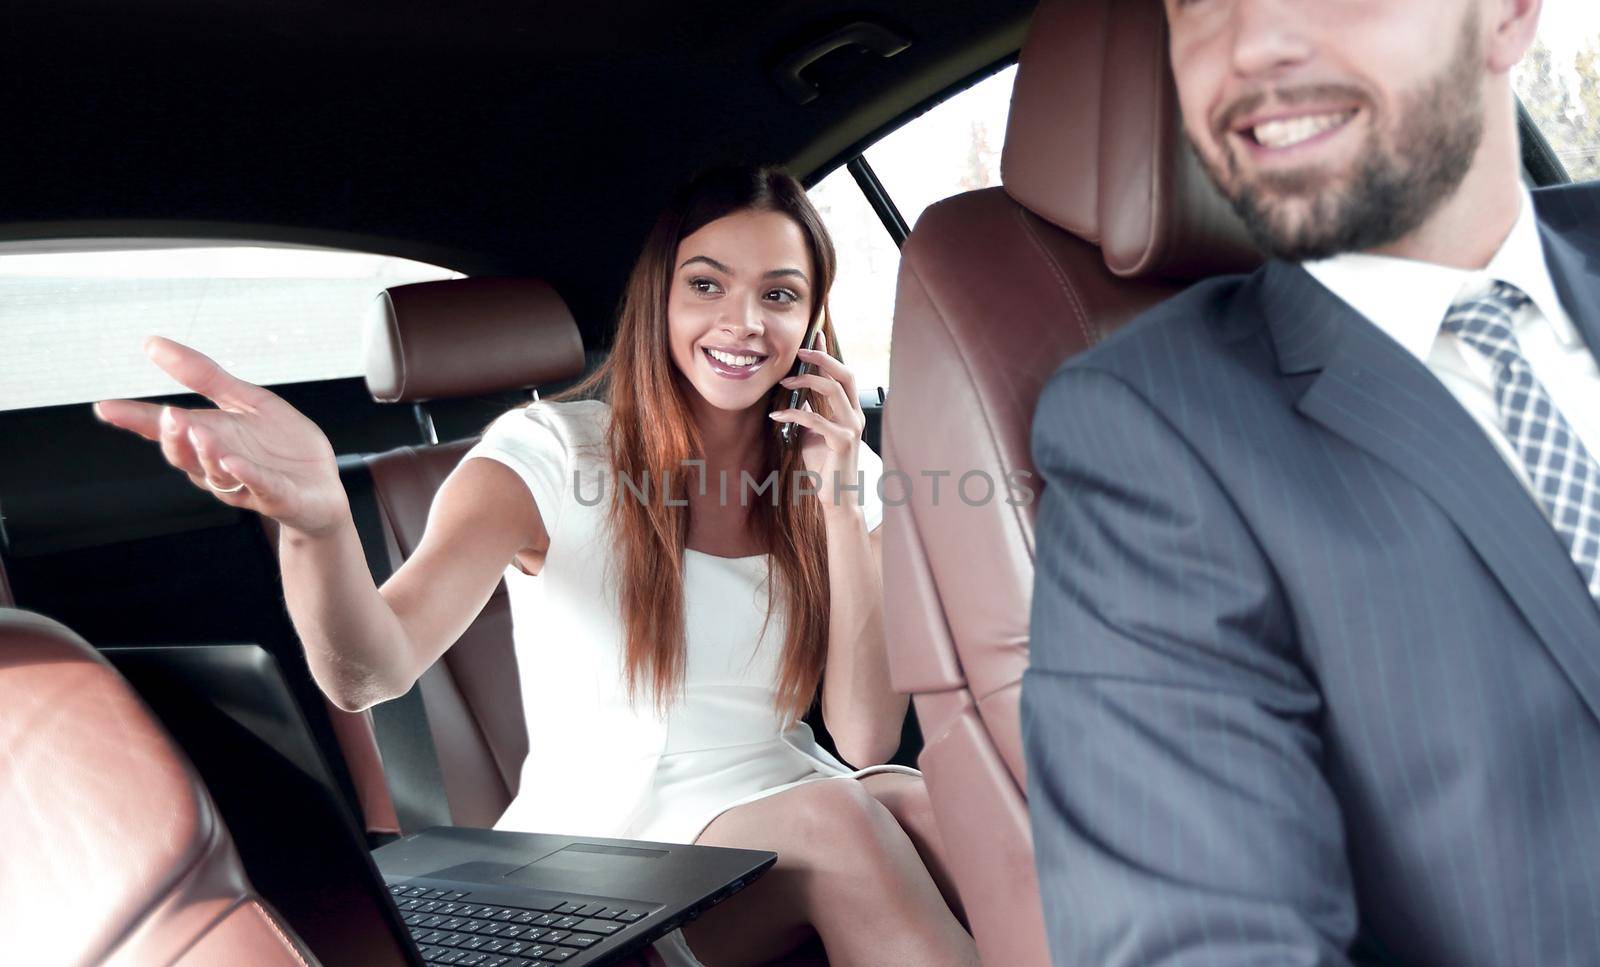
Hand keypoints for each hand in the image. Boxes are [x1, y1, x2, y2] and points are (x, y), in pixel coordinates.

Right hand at [91, 336, 349, 536]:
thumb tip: (155, 345)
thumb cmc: (281, 447)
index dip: (136, 419)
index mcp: (210, 438)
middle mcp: (219, 464)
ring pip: (216, 471)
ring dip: (205, 452)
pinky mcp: (278, 495)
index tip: (106, 407)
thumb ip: (204, 376)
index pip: (166, 429)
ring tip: (197, 431)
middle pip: (184, 454)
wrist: (322, 489)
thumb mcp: (246, 401)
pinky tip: (234, 461)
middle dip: (172, 436)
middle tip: (166, 416)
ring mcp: (246, 483)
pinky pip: (259, 486)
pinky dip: (246, 475)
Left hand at [769, 330, 866, 516]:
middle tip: (800, 351)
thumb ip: (810, 413)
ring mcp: (851, 427)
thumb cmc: (824, 467)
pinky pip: (816, 418)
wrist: (837, 498)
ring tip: (785, 380)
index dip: (828, 354)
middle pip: (845, 374)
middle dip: (823, 358)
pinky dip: (794, 413)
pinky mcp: (842, 441)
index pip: (841, 375)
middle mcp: (855, 415)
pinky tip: (777, 414)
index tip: (814, 336)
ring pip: (833, 390)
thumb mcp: (814, 434)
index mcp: (850, 411)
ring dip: (807, 380)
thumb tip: (796, 396)